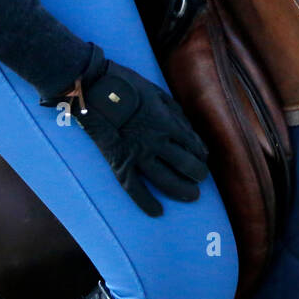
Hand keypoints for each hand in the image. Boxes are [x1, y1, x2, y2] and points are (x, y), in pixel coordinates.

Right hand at [45, 44, 208, 216]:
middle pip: (185, 164)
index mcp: (169, 123)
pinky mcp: (119, 162)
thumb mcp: (159, 94)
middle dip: (197, 174)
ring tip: (192, 196)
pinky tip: (157, 212)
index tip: (204, 159)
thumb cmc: (127, 86)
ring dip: (181, 190)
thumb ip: (176, 114)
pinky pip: (134, 188)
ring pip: (165, 179)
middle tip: (201, 180)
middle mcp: (157, 142)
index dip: (201, 154)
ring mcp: (138, 154)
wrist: (94, 88)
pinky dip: (146, 202)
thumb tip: (191, 132)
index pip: (193, 145)